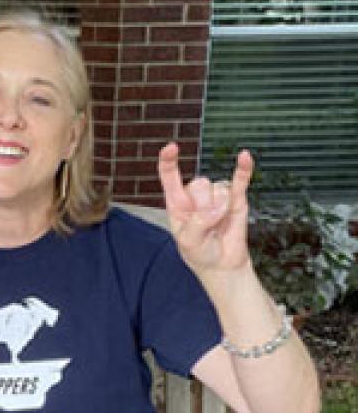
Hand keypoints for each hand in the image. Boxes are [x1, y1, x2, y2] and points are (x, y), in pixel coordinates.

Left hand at [157, 142, 252, 273]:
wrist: (222, 265)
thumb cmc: (200, 252)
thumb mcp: (188, 242)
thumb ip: (198, 223)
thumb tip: (218, 207)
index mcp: (177, 203)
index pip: (170, 177)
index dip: (168, 162)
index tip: (170, 148)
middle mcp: (196, 196)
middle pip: (199, 184)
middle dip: (203, 207)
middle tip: (206, 226)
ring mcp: (216, 195)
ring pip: (218, 189)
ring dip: (219, 209)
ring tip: (218, 225)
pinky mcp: (236, 198)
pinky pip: (240, 180)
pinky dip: (243, 169)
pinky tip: (245, 157)